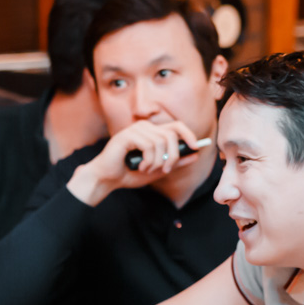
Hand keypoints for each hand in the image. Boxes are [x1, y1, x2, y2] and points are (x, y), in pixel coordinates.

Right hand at [66, 120, 202, 205]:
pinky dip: (148, 160)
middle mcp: (144, 127)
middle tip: (166, 169)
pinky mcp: (127, 135)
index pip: (176, 126)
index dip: (189, 134)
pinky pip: (149, 145)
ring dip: (158, 161)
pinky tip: (140, 166)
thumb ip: (175, 162)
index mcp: (152, 132)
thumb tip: (195, 155)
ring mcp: (135, 129)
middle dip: (173, 155)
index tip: (196, 147)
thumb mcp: (158, 170)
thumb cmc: (129, 173)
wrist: (107, 178)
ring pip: (161, 142)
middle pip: (171, 135)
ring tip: (147, 169)